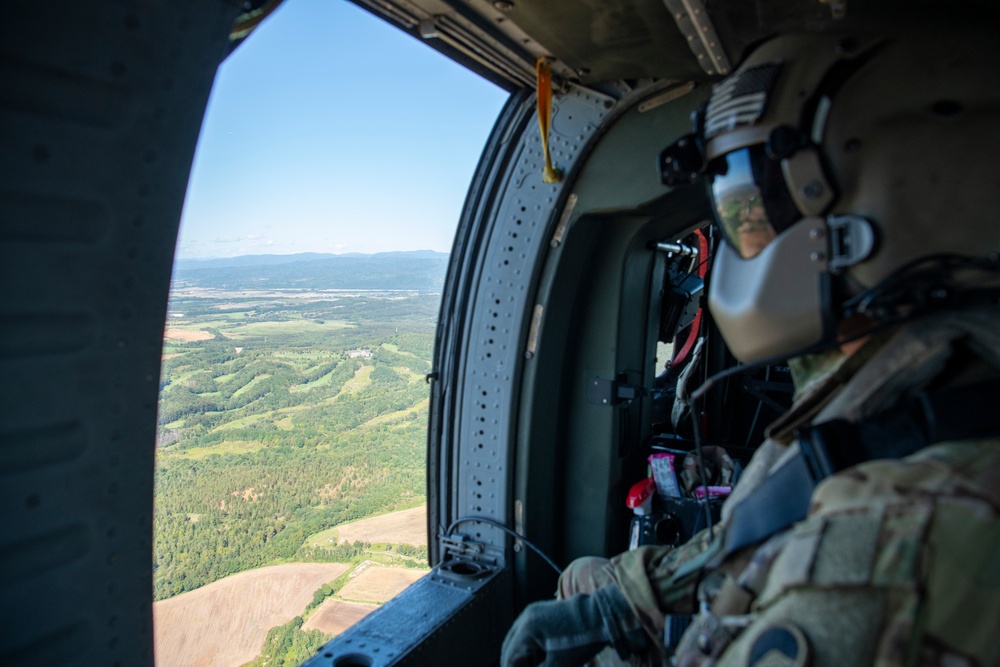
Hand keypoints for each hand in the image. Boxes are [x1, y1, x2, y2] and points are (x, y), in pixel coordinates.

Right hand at [500, 585, 647, 666]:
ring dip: (521, 655)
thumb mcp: (559, 664)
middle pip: (510, 645)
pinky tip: (538, 658)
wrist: (602, 616)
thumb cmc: (582, 640)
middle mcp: (526, 617)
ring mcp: (534, 611)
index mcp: (527, 629)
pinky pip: (528, 631)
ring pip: (518, 638)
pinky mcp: (543, 611)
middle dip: (514, 662)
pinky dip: (529, 646)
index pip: (509, 656)